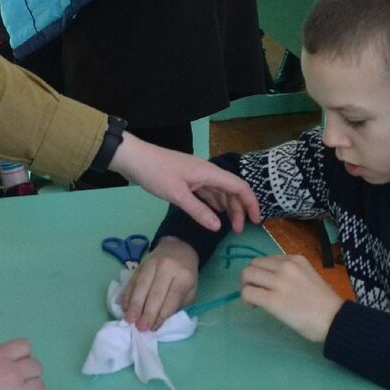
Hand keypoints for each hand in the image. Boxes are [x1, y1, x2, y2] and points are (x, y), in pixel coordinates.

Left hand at [110, 134, 260, 232]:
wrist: (134, 159)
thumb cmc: (156, 173)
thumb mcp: (177, 195)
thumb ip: (199, 211)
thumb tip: (218, 227)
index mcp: (209, 172)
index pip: (239, 186)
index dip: (250, 203)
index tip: (255, 221)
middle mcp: (207, 172)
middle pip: (231, 190)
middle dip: (239, 209)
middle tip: (238, 230)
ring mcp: (197, 175)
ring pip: (220, 192)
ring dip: (227, 207)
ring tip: (229, 226)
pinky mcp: (187, 180)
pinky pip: (207, 192)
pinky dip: (214, 203)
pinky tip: (215, 214)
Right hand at [122, 237, 199, 330]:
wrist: (178, 248)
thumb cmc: (185, 274)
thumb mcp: (190, 290)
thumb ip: (178, 304)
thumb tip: (160, 321)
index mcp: (183, 276)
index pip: (171, 298)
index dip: (162, 314)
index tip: (153, 328)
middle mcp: (167, 268)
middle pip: (155, 292)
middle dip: (146, 312)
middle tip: (140, 327)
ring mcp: (152, 264)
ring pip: (141, 286)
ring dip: (134, 305)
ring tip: (129, 319)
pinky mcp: (140, 264)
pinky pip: (133, 281)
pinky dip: (128, 295)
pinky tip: (125, 307)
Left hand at [239, 255, 342, 341]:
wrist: (334, 319)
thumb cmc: (326, 304)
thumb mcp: (309, 277)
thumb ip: (292, 274)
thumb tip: (274, 282)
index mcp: (296, 260)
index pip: (268, 259)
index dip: (263, 271)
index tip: (266, 284)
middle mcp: (285, 266)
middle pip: (254, 264)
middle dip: (250, 277)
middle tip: (255, 291)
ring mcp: (278, 282)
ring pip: (247, 274)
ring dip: (246, 286)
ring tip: (253, 299)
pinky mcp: (272, 300)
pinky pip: (247, 292)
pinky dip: (246, 299)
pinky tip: (254, 307)